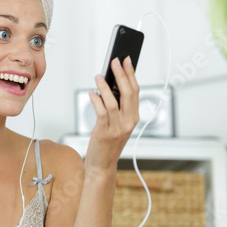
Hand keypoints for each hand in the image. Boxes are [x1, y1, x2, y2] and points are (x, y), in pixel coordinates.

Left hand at [84, 57, 139, 172]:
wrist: (102, 165)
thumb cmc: (108, 142)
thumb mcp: (117, 123)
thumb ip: (117, 106)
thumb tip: (111, 84)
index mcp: (134, 118)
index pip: (136, 92)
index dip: (131, 74)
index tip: (126, 60)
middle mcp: (128, 123)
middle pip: (128, 93)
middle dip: (121, 75)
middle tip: (114, 61)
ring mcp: (117, 128)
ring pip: (114, 102)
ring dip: (105, 86)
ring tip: (98, 76)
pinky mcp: (104, 133)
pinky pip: (101, 112)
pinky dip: (96, 99)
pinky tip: (91, 93)